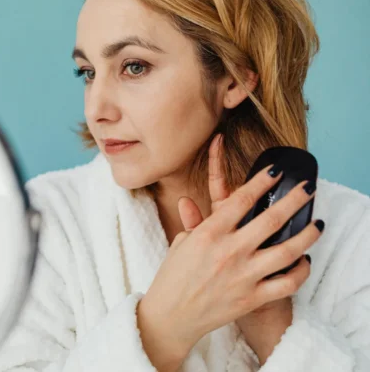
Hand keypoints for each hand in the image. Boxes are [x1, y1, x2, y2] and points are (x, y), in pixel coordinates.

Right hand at [137, 134, 321, 365]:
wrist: (171, 316)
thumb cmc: (173, 278)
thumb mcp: (179, 244)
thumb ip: (192, 222)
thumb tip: (187, 201)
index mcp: (208, 234)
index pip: (241, 199)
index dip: (262, 181)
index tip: (276, 172)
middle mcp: (229, 252)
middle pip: (272, 219)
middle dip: (294, 199)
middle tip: (308, 188)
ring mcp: (243, 275)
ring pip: (288, 251)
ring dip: (307, 235)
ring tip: (317, 224)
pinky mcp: (252, 298)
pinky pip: (287, 283)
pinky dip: (301, 271)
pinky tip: (304, 260)